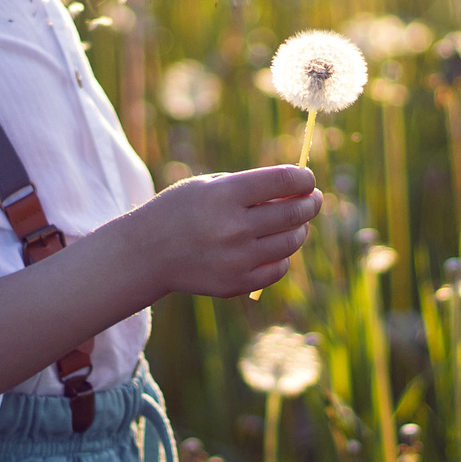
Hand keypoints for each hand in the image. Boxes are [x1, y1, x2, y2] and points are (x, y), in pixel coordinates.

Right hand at [133, 164, 320, 297]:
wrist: (147, 253)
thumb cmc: (182, 211)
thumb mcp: (209, 186)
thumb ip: (251, 186)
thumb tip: (299, 188)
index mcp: (225, 195)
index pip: (283, 180)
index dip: (303, 177)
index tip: (307, 178)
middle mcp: (233, 227)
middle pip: (293, 213)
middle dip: (310, 203)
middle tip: (312, 199)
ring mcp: (236, 259)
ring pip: (291, 242)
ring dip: (300, 229)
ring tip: (295, 222)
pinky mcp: (236, 284)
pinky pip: (278, 269)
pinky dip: (283, 256)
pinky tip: (276, 246)